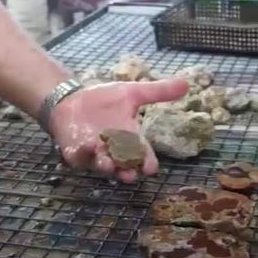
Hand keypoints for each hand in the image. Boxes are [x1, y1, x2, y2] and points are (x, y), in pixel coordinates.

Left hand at [48, 78, 187, 183]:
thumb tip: (186, 83)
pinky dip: (84, 153)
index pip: (143, 153)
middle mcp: (115, 149)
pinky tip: (88, 145)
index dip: (147, 161)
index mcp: (131, 137)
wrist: (71, 100)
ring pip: (103, 164)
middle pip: (124, 165)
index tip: (151, 168)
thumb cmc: (104, 100)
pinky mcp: (76, 152)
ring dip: (106, 164)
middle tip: (131, 174)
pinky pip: (80, 157)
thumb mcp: (132, 93)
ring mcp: (95, 153)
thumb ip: (158, 92)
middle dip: (127, 170)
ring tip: (109, 163)